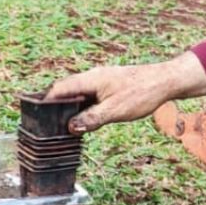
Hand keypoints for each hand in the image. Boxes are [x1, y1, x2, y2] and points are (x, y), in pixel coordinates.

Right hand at [45, 52, 205, 133]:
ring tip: (63, 124)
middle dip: (56, 105)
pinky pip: (91, 95)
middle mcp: (93, 77)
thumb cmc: (144, 93)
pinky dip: (84, 105)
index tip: (37, 116)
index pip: (59, 88)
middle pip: (66, 90)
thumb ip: (92, 118)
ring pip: (79, 93)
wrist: (168, 81)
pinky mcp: (112, 85)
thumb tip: (70, 127)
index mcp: (90, 80)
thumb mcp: (116, 110)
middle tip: (47, 124)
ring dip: (71, 106)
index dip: (45, 101)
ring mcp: (103, 80)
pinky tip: (86, 118)